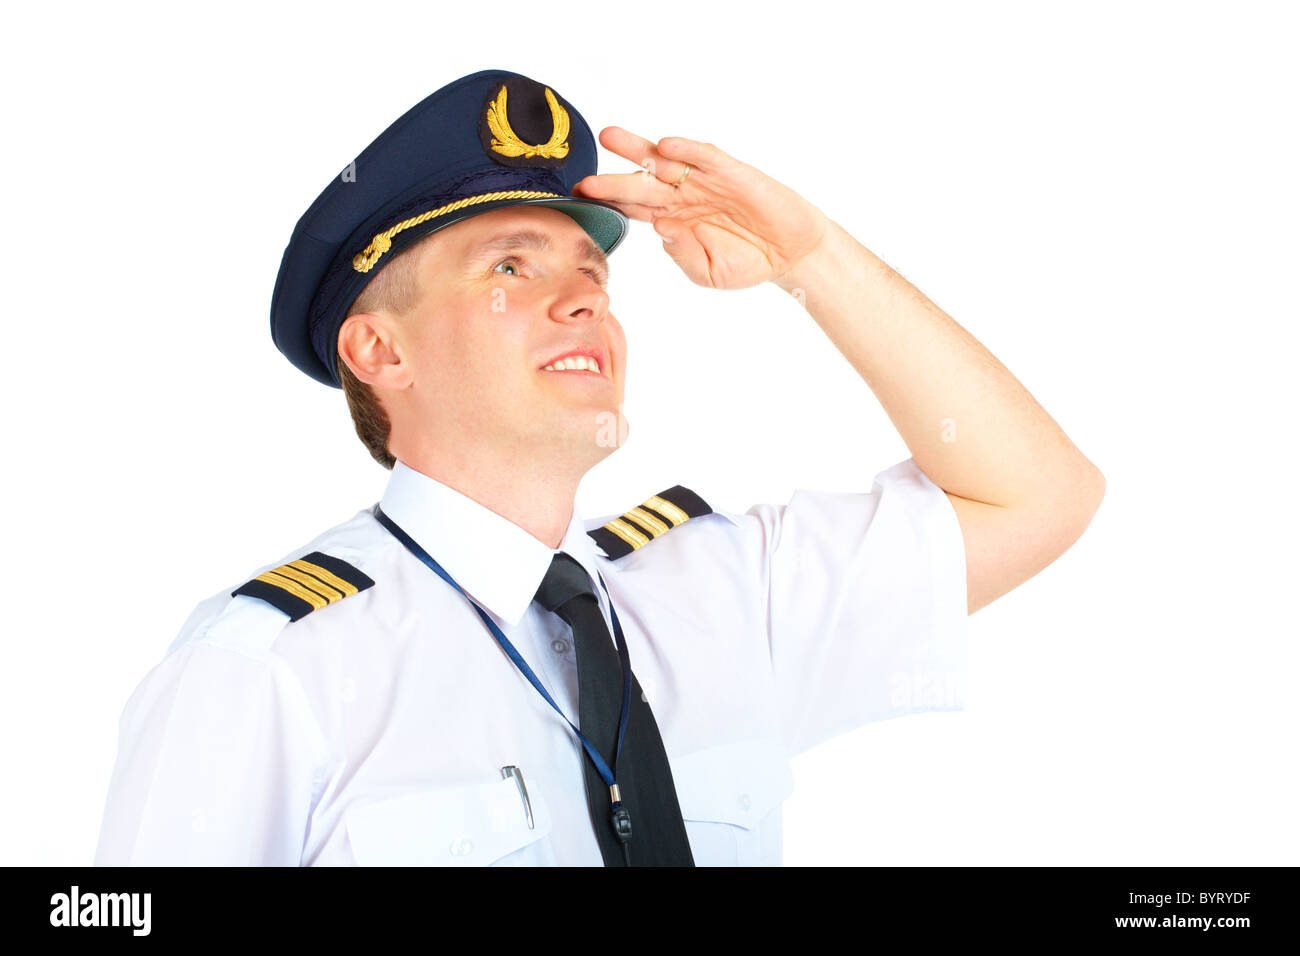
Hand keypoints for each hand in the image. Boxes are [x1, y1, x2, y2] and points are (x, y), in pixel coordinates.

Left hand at [571, 127, 830, 289]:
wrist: (791, 253)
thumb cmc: (748, 263)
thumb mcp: (710, 273)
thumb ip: (684, 256)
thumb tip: (663, 231)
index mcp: (673, 219)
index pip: (632, 208)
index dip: (608, 203)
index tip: (579, 201)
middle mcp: (684, 196)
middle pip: (641, 182)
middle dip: (612, 179)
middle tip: (583, 178)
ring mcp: (706, 181)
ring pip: (666, 161)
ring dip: (638, 149)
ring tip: (610, 137)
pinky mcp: (733, 173)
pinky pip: (706, 157)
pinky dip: (687, 150)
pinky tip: (667, 145)